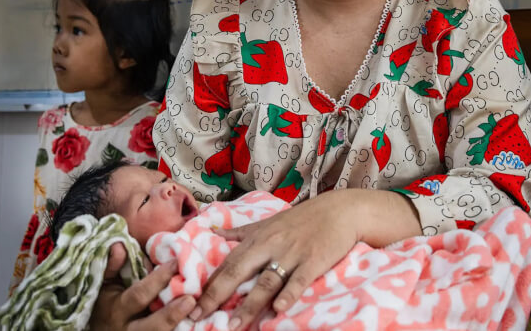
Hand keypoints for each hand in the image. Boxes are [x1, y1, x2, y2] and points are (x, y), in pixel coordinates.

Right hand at [90, 243, 195, 330]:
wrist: (104, 330)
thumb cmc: (105, 302)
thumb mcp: (104, 284)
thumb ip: (112, 266)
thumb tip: (120, 245)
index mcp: (117, 309)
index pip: (139, 295)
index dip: (157, 280)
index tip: (175, 263)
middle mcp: (129, 328)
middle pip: (152, 326)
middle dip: (171, 314)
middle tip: (190, 300)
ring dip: (177, 324)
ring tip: (194, 311)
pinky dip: (178, 330)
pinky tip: (191, 323)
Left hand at [191, 189, 419, 329]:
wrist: (339, 210)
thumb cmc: (302, 219)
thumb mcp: (268, 221)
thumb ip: (241, 231)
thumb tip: (213, 231)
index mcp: (257, 238)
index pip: (227, 263)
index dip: (208, 284)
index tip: (191, 303)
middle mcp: (270, 245)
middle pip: (239, 271)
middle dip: (217, 295)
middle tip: (199, 316)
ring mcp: (292, 253)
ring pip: (266, 281)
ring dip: (250, 304)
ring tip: (235, 324)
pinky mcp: (313, 260)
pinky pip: (299, 280)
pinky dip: (289, 294)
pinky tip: (279, 310)